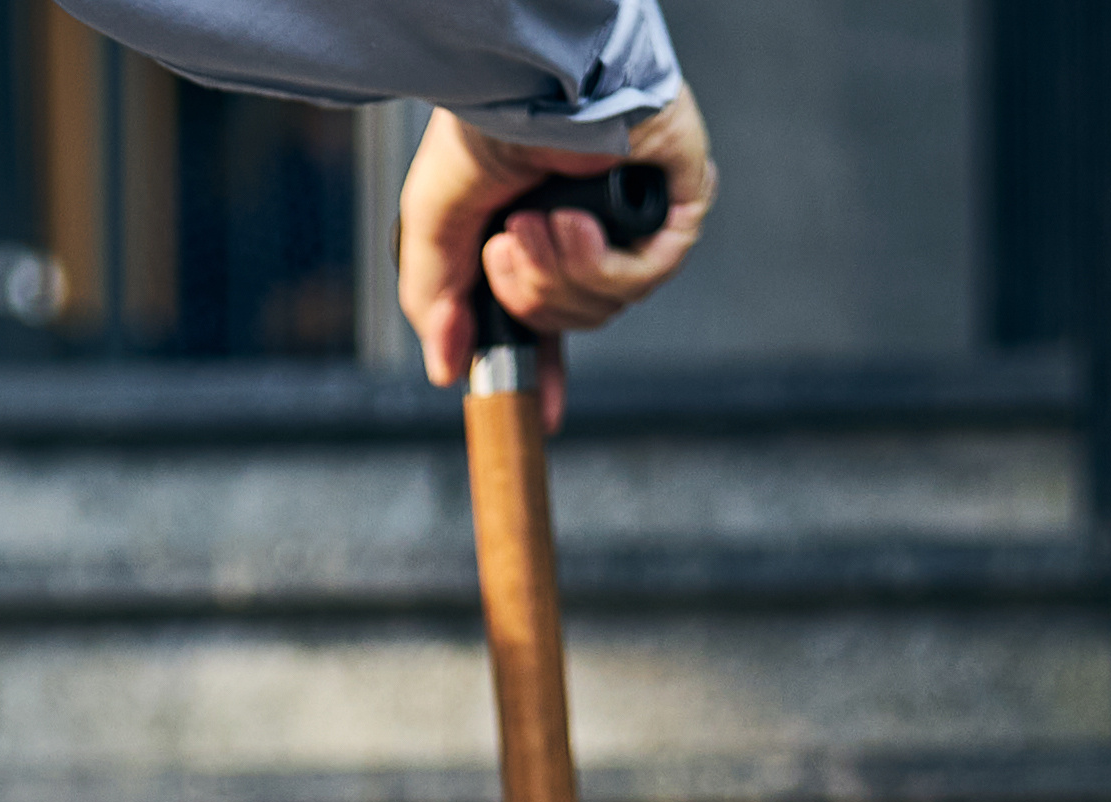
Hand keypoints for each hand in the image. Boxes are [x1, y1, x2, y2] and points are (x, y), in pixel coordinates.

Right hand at [399, 96, 714, 418]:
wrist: (525, 79)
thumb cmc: (482, 129)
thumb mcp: (433, 226)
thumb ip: (435, 302)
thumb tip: (446, 371)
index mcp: (539, 237)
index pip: (550, 320)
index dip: (544, 368)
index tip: (538, 414)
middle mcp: (591, 232)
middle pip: (571, 320)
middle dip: (530, 297)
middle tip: (505, 247)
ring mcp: (635, 222)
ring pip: (604, 306)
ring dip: (557, 274)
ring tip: (534, 221)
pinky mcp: (676, 206)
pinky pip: (642, 278)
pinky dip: (600, 263)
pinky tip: (574, 222)